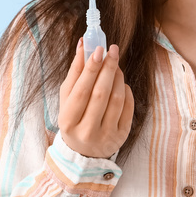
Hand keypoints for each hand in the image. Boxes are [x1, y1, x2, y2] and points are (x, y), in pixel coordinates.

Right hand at [57, 38, 133, 158]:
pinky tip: (121, 84)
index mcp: (68, 121)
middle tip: (113, 50)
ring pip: (117, 99)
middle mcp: (87, 131)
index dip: (91, 68)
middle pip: (101, 94)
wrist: (84, 151)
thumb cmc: (74, 117)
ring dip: (118, 77)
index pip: (82, 90)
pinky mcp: (122, 136)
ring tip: (115, 65)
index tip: (99, 49)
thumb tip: (83, 45)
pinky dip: (126, 91)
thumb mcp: (67, 98)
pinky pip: (128, 108)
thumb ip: (74, 73)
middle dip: (108, 68)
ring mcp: (106, 136)